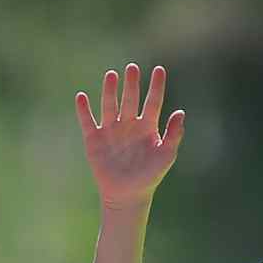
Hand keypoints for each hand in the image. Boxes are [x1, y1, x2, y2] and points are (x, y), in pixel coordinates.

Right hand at [76, 63, 186, 209]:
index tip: (160, 70)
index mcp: (147, 126)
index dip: (156, 86)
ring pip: (109, 104)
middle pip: (130, 98)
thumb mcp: (166, 155)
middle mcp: (129, 124)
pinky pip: (87, 121)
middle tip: (133, 68)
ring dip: (109, 91)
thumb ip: (174, 134)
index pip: (153, 101)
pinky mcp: (94, 139)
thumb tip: (180, 113)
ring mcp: (111, 130)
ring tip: (111, 76)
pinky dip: (83, 110)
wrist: (128, 195)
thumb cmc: (150, 176)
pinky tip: (82, 97)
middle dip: (131, 83)